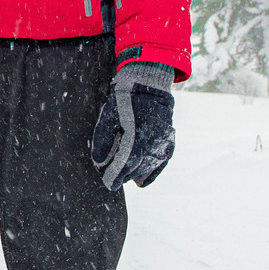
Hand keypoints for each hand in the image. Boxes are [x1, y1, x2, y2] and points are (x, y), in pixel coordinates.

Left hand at [90, 62, 175, 190]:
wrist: (149, 85)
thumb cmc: (124, 100)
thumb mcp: (108, 117)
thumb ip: (103, 141)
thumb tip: (100, 164)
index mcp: (137, 138)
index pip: (125, 166)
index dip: (114, 177)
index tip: (108, 184)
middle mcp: (154, 144)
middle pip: (135, 171)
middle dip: (121, 174)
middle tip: (109, 173)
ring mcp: (164, 144)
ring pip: (147, 170)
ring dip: (133, 173)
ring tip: (122, 169)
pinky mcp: (169, 144)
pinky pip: (159, 165)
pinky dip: (149, 172)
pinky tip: (138, 176)